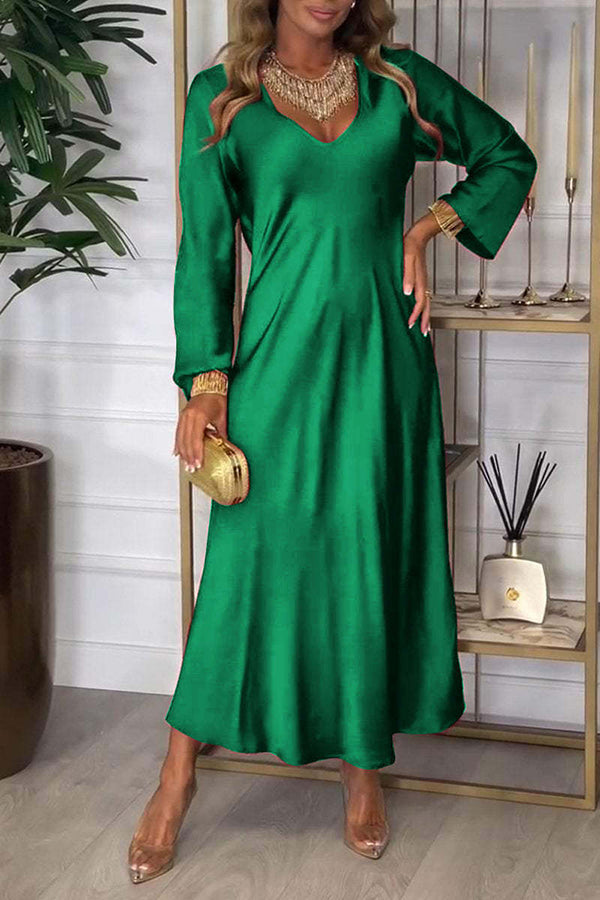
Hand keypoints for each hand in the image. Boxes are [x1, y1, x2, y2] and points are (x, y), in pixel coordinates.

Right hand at [173, 393, 227, 470]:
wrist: (209, 386)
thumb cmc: (216, 398)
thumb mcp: (222, 417)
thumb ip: (221, 433)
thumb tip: (224, 447)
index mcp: (199, 416)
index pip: (196, 440)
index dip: (197, 453)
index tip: (198, 464)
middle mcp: (188, 417)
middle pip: (186, 441)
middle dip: (189, 457)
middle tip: (192, 468)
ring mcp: (184, 416)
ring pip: (180, 439)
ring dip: (183, 453)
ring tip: (186, 464)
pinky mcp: (182, 417)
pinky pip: (178, 433)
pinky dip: (177, 444)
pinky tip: (177, 453)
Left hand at [403, 221, 434, 335]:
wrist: (418, 236)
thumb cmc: (410, 246)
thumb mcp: (406, 259)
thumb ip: (407, 276)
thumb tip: (407, 293)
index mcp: (420, 281)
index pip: (419, 303)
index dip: (415, 315)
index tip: (410, 324)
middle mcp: (424, 283)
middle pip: (426, 306)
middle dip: (424, 321)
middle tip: (422, 334)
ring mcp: (423, 282)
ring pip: (427, 303)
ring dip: (425, 316)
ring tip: (424, 328)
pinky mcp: (421, 280)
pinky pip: (424, 297)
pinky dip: (423, 307)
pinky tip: (419, 310)